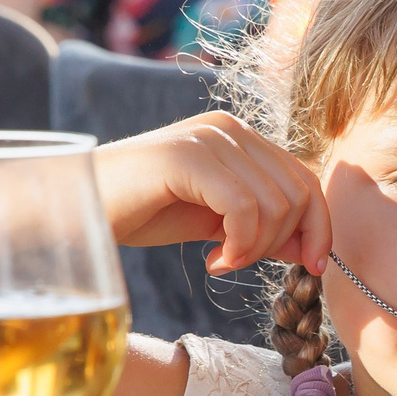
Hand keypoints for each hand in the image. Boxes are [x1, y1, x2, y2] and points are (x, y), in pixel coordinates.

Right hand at [91, 113, 331, 275]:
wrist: (78, 208)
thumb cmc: (142, 213)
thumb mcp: (216, 223)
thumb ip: (263, 227)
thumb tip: (313, 249)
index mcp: (238, 136)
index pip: (304, 177)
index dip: (318, 226)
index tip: (310, 267)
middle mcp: (228, 128)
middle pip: (298, 192)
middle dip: (282, 242)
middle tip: (241, 263)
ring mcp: (208, 138)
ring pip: (275, 204)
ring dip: (255, 249)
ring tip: (222, 261)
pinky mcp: (187, 157)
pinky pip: (244, 209)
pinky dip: (239, 245)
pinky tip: (212, 259)